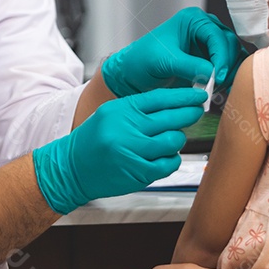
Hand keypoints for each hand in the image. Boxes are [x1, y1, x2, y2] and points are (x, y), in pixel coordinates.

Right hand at [32, 87, 206, 213]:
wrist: (71, 168)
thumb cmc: (92, 140)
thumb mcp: (110, 114)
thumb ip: (138, 108)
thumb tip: (171, 104)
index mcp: (122, 110)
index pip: (160, 98)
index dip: (183, 96)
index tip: (197, 95)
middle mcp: (128, 129)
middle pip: (171, 118)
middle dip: (189, 114)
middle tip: (196, 112)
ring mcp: (133, 151)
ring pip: (172, 141)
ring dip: (178, 139)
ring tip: (173, 138)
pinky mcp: (137, 172)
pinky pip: (167, 163)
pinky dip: (171, 159)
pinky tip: (166, 156)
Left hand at [101, 7, 243, 96]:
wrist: (134, 75)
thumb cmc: (142, 60)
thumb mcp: (164, 61)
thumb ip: (189, 66)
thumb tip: (212, 73)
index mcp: (193, 20)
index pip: (217, 35)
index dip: (221, 56)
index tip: (218, 76)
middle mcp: (204, 29)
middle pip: (229, 44)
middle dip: (227, 65)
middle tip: (220, 84)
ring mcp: (209, 45)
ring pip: (233, 56)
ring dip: (231, 73)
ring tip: (221, 89)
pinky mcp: (210, 60)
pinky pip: (227, 68)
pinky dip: (228, 78)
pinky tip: (222, 90)